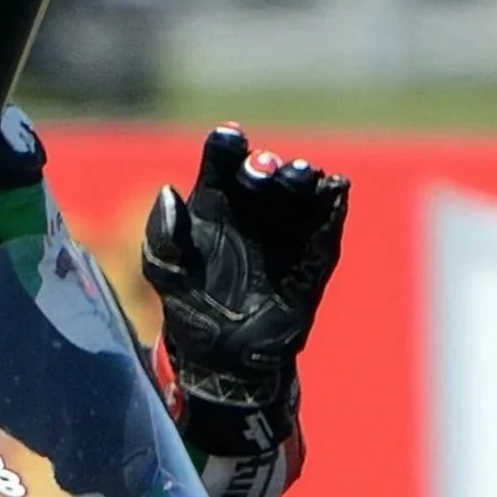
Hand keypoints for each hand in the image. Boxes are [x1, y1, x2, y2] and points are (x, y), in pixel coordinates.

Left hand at [142, 127, 348, 455]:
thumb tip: (168, 192)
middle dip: (265, 165)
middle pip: (266, 171)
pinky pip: (328, 225)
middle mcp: (255, 207)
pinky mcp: (314, 254)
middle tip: (260, 170)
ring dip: (301, 178)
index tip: (228, 137)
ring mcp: (288, 228)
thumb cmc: (189, 308)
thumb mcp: (165, 272)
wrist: (222, 359)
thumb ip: (162, 235)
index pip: (223, 161)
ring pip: (301, 189)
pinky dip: (333, 206)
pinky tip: (333, 190)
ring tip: (298, 175)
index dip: (227, 145)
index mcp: (216, 202)